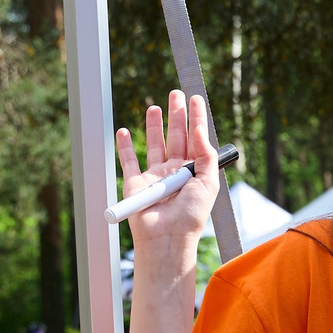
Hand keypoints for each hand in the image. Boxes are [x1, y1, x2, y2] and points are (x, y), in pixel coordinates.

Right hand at [114, 90, 220, 285]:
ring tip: (155, 107)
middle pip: (175, 137)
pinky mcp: (135, 183)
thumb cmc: (190, 215)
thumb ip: (205, 155)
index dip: (196, 118)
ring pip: (153, 144)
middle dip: (176, 115)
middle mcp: (174, 172)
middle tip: (176, 94)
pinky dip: (124, 146)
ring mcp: (154, 177)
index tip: (195, 98)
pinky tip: (125, 131)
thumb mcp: (207, 183)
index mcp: (194, 172)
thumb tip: (199, 129)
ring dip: (154, 125)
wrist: (167, 238)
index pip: (196, 139)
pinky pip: (128, 161)